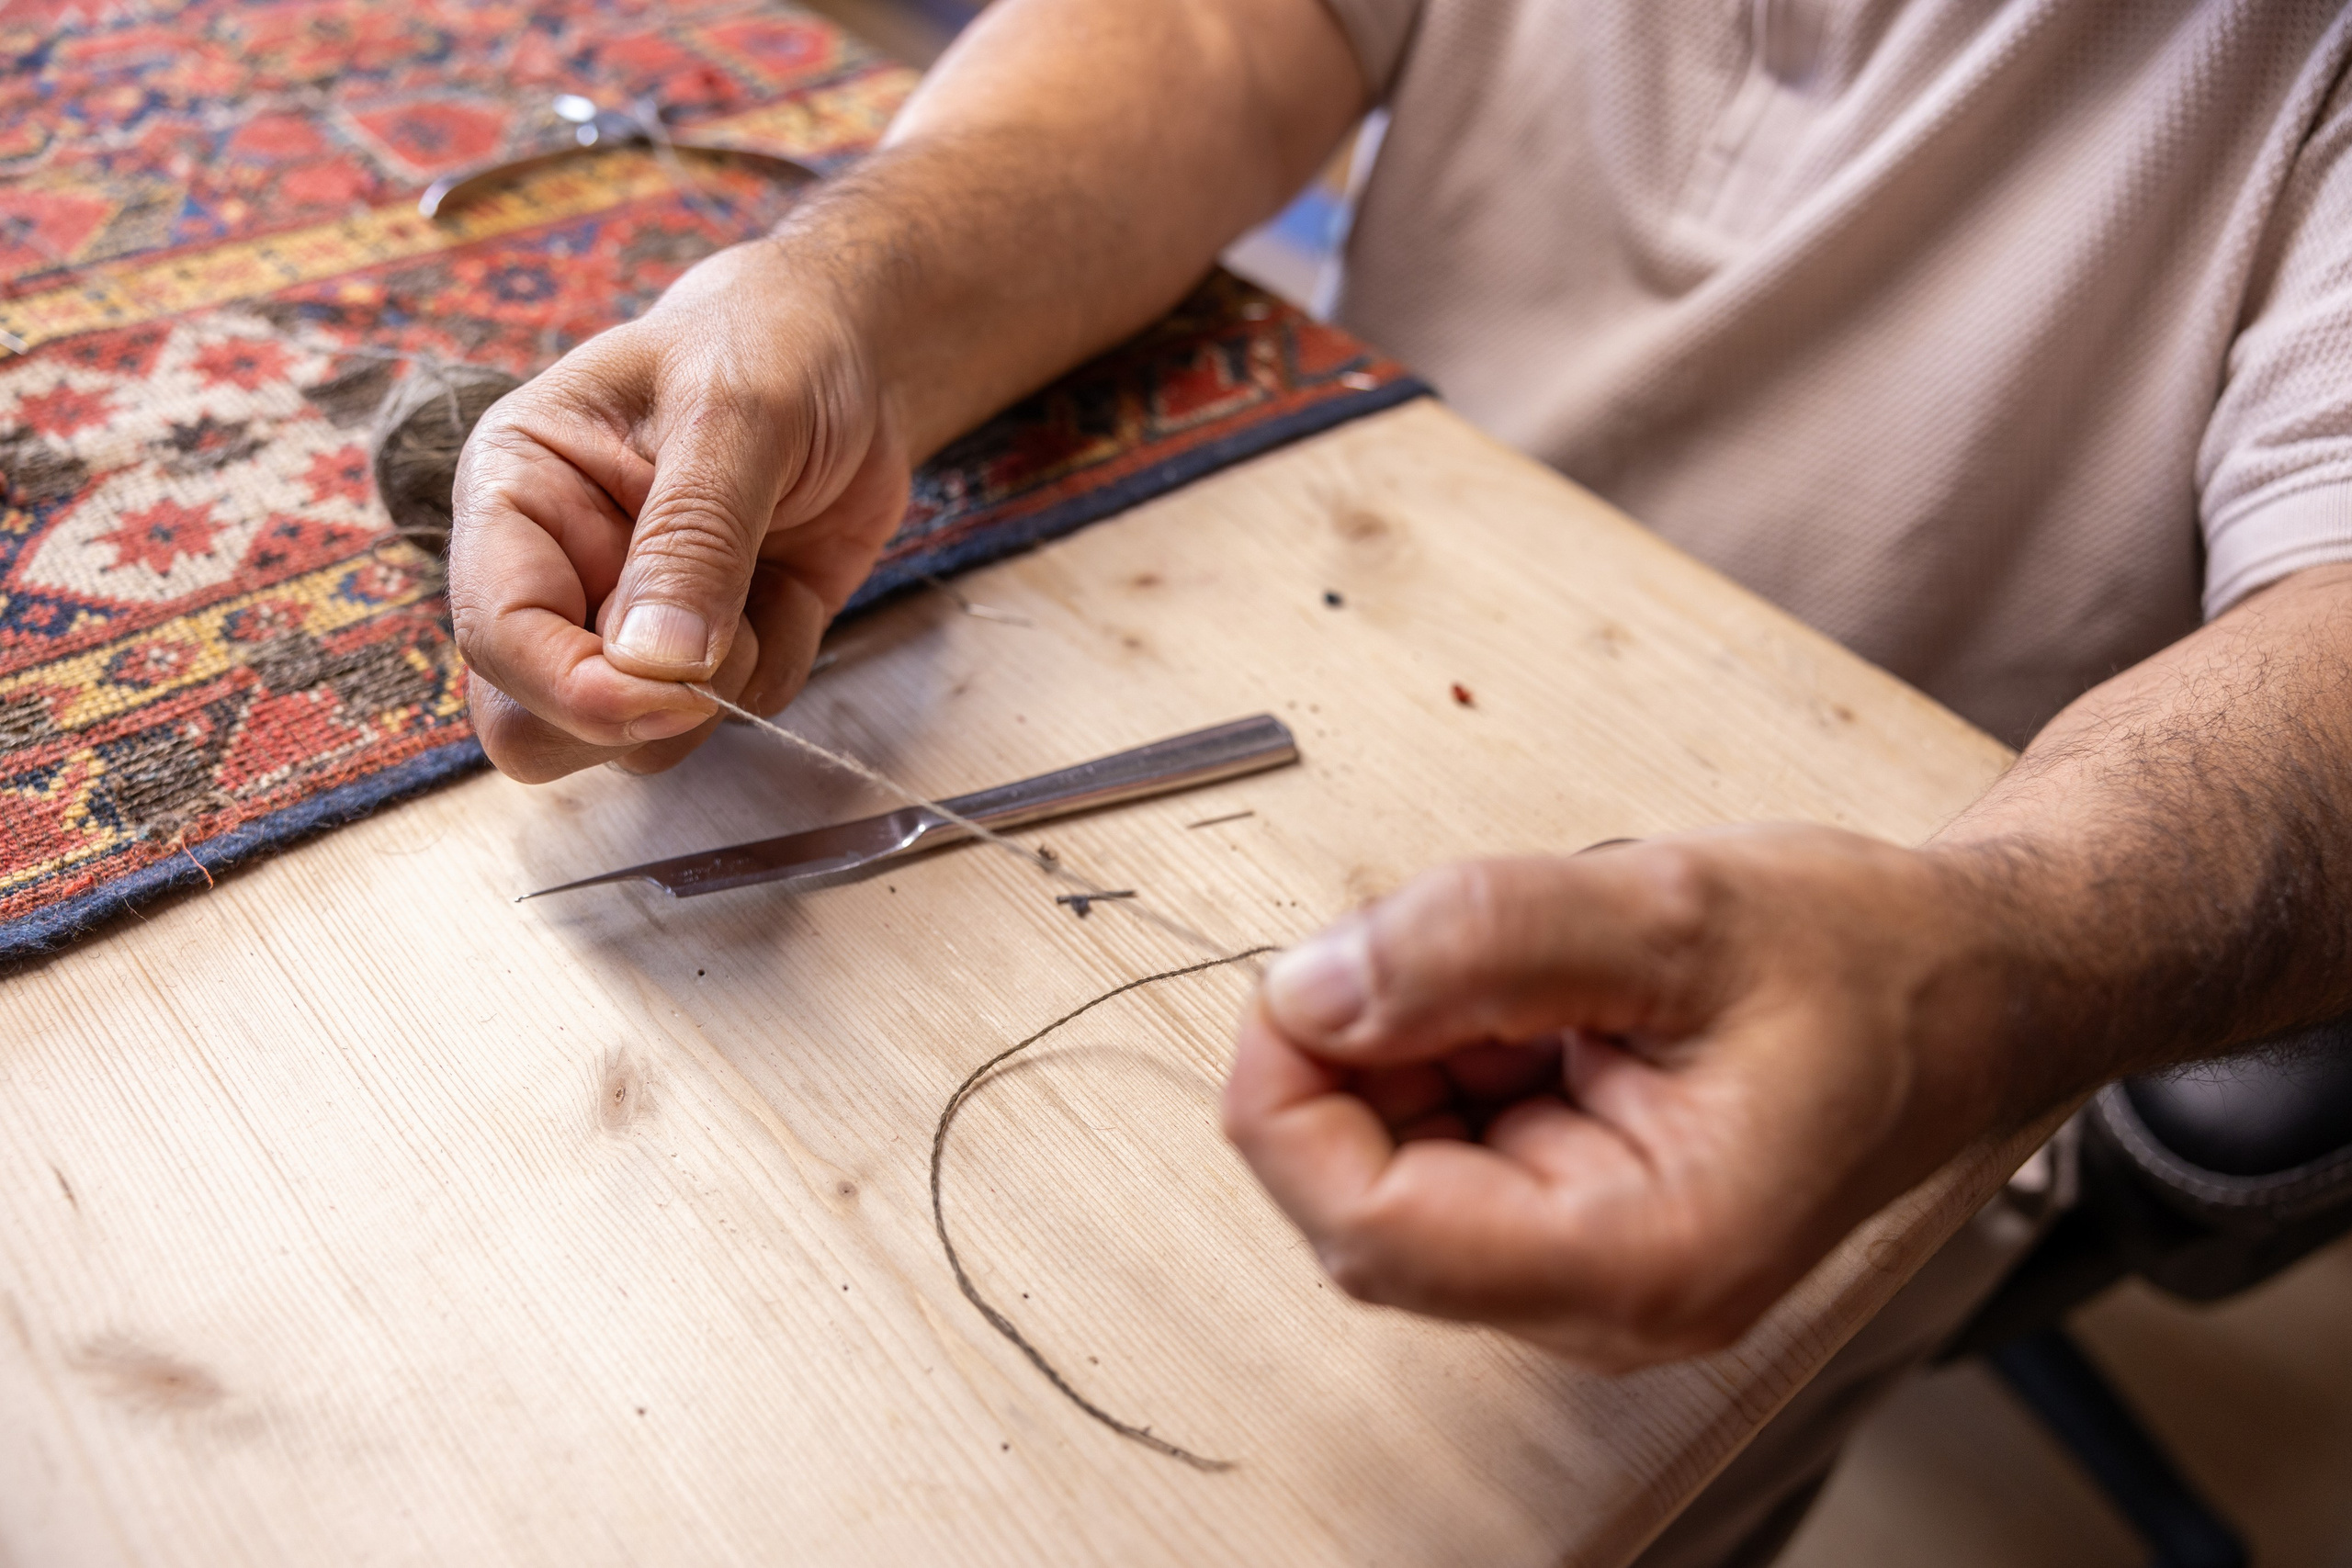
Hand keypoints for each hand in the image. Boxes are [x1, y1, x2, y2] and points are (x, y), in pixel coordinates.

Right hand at [448, 238, 910, 780]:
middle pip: (531, 725)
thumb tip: (650, 663)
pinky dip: (778, 665)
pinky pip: (733, 716)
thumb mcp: (736, 415)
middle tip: (725, 639)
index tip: (680, 689)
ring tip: (762, 578)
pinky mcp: (706, 652)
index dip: (577, 690)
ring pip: (634, 743)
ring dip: (721, 689)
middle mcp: (553, 571)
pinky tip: (791, 587)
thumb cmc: (770, 349)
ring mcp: (626, 622)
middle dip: (635, 713)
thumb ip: (694, 534)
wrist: (850, 359)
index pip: (496, 636)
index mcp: (515, 493)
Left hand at [1221, 827, 2024, 1369]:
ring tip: (1527, 963)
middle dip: (1352, 1063)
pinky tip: (1538, 992)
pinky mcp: (1583, 1225)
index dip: (1289, 1102)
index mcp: (1648, 1255)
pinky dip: (1448, 1054)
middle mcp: (1611, 1299)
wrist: (1980, 985)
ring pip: (1396, 1174)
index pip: (1371, 1230)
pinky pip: (1449, 1150)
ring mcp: (1594, 1271)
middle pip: (1367, 1210)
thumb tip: (1311, 988)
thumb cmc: (1873, 962)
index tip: (1294, 983)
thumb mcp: (1672, 908)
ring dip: (1406, 1050)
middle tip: (1414, 940)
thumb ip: (1478, 940)